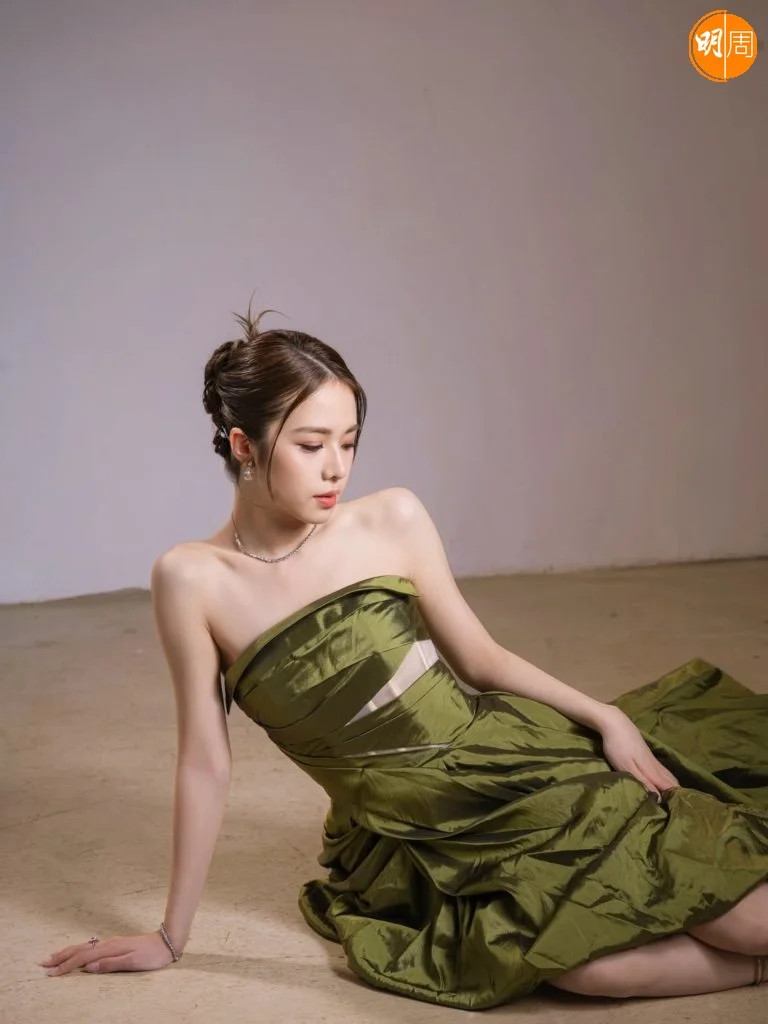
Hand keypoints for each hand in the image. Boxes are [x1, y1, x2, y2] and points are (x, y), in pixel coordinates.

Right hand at [41, 931, 174, 975]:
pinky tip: (77, 952)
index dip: (66, 966)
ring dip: (68, 952)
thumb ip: (110, 964)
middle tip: (44, 963)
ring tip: (54, 957)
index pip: (82, 958)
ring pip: (84, 947)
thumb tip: (88, 967)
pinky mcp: (115, 945)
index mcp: (110, 949)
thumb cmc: (152, 955)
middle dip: (61, 957)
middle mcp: (108, 944)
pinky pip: (91, 947)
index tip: (51, 973)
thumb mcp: (133, 962)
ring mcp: (111, 943)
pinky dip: (79, 950)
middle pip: (80, 950)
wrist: (168, 942)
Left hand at [597, 706, 678, 799]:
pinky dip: (666, 779)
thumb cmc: (618, 748)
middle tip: (680, 808)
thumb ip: (643, 782)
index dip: (676, 799)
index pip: (670, 787)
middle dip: (677, 794)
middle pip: (672, 782)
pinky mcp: (647, 755)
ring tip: (675, 799)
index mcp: (653, 770)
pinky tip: (664, 782)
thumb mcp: (627, 768)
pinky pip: (662, 770)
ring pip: (668, 775)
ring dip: (673, 787)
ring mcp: (652, 759)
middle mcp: (656, 766)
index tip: (680, 811)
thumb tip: (659, 798)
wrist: (615, 724)